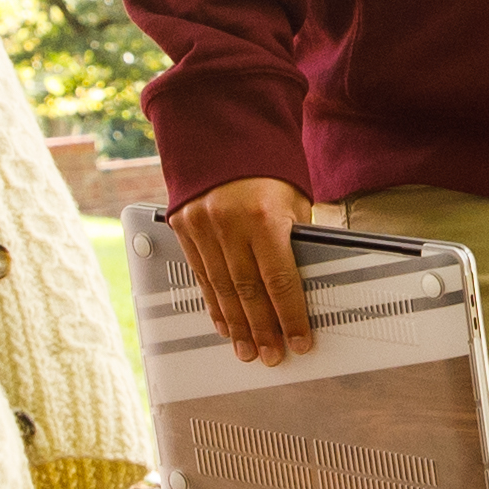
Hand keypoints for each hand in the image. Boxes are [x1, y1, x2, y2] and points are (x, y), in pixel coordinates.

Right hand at [174, 176, 322, 362]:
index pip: (280, 281)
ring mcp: (202, 226)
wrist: (223, 133)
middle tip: (272, 355)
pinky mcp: (183, 227)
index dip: (291, 317)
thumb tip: (306, 283)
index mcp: (264, 217)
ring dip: (236, 325)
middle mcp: (230, 223)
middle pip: (248, 292)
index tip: (300, 341)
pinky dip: (213, 303)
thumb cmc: (268, 169)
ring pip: (221, 289)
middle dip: (263, 330)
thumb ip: (297, 242)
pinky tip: (223, 323)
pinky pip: (200, 275)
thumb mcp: (294, 202)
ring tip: (247, 350)